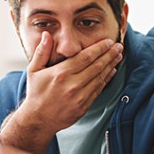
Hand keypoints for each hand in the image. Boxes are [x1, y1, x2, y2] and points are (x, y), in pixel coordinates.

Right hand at [0, 32, 122, 150]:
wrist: (38, 120)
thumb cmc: (36, 93)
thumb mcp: (34, 70)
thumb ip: (41, 52)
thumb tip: (46, 34)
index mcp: (61, 73)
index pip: (85, 57)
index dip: (99, 48)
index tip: (108, 41)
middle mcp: (72, 84)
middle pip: (96, 66)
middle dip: (109, 54)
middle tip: (119, 46)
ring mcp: (79, 96)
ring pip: (100, 77)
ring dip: (111, 65)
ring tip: (118, 56)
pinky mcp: (84, 106)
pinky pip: (98, 90)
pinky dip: (106, 79)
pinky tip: (112, 71)